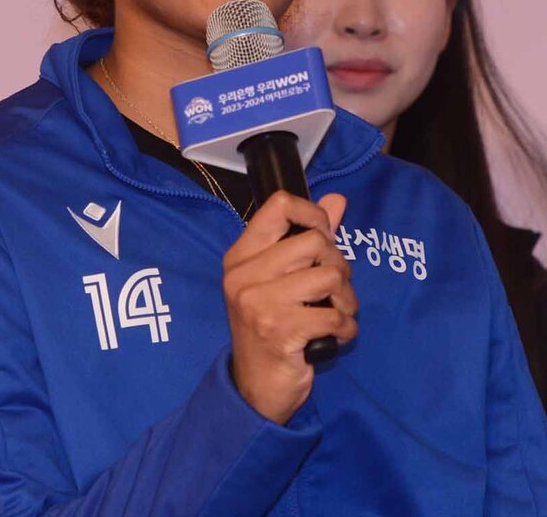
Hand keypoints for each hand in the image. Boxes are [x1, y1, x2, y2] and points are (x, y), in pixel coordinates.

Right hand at [223, 192, 356, 424]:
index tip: (325, 235)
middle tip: (334, 288)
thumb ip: (308, 236)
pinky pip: (334, 315)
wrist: (254, 387)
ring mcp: (259, 303)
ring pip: (330, 276)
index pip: (278, 206)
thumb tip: (337, 200)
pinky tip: (336, 334)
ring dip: (346, 299)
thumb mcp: (280, 278)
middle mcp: (244, 275)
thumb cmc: (270, 326)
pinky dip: (346, 327)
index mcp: (241, 255)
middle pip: (314, 241)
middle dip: (338, 264)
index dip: (313, 214)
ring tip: (338, 311)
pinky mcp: (280, 331)